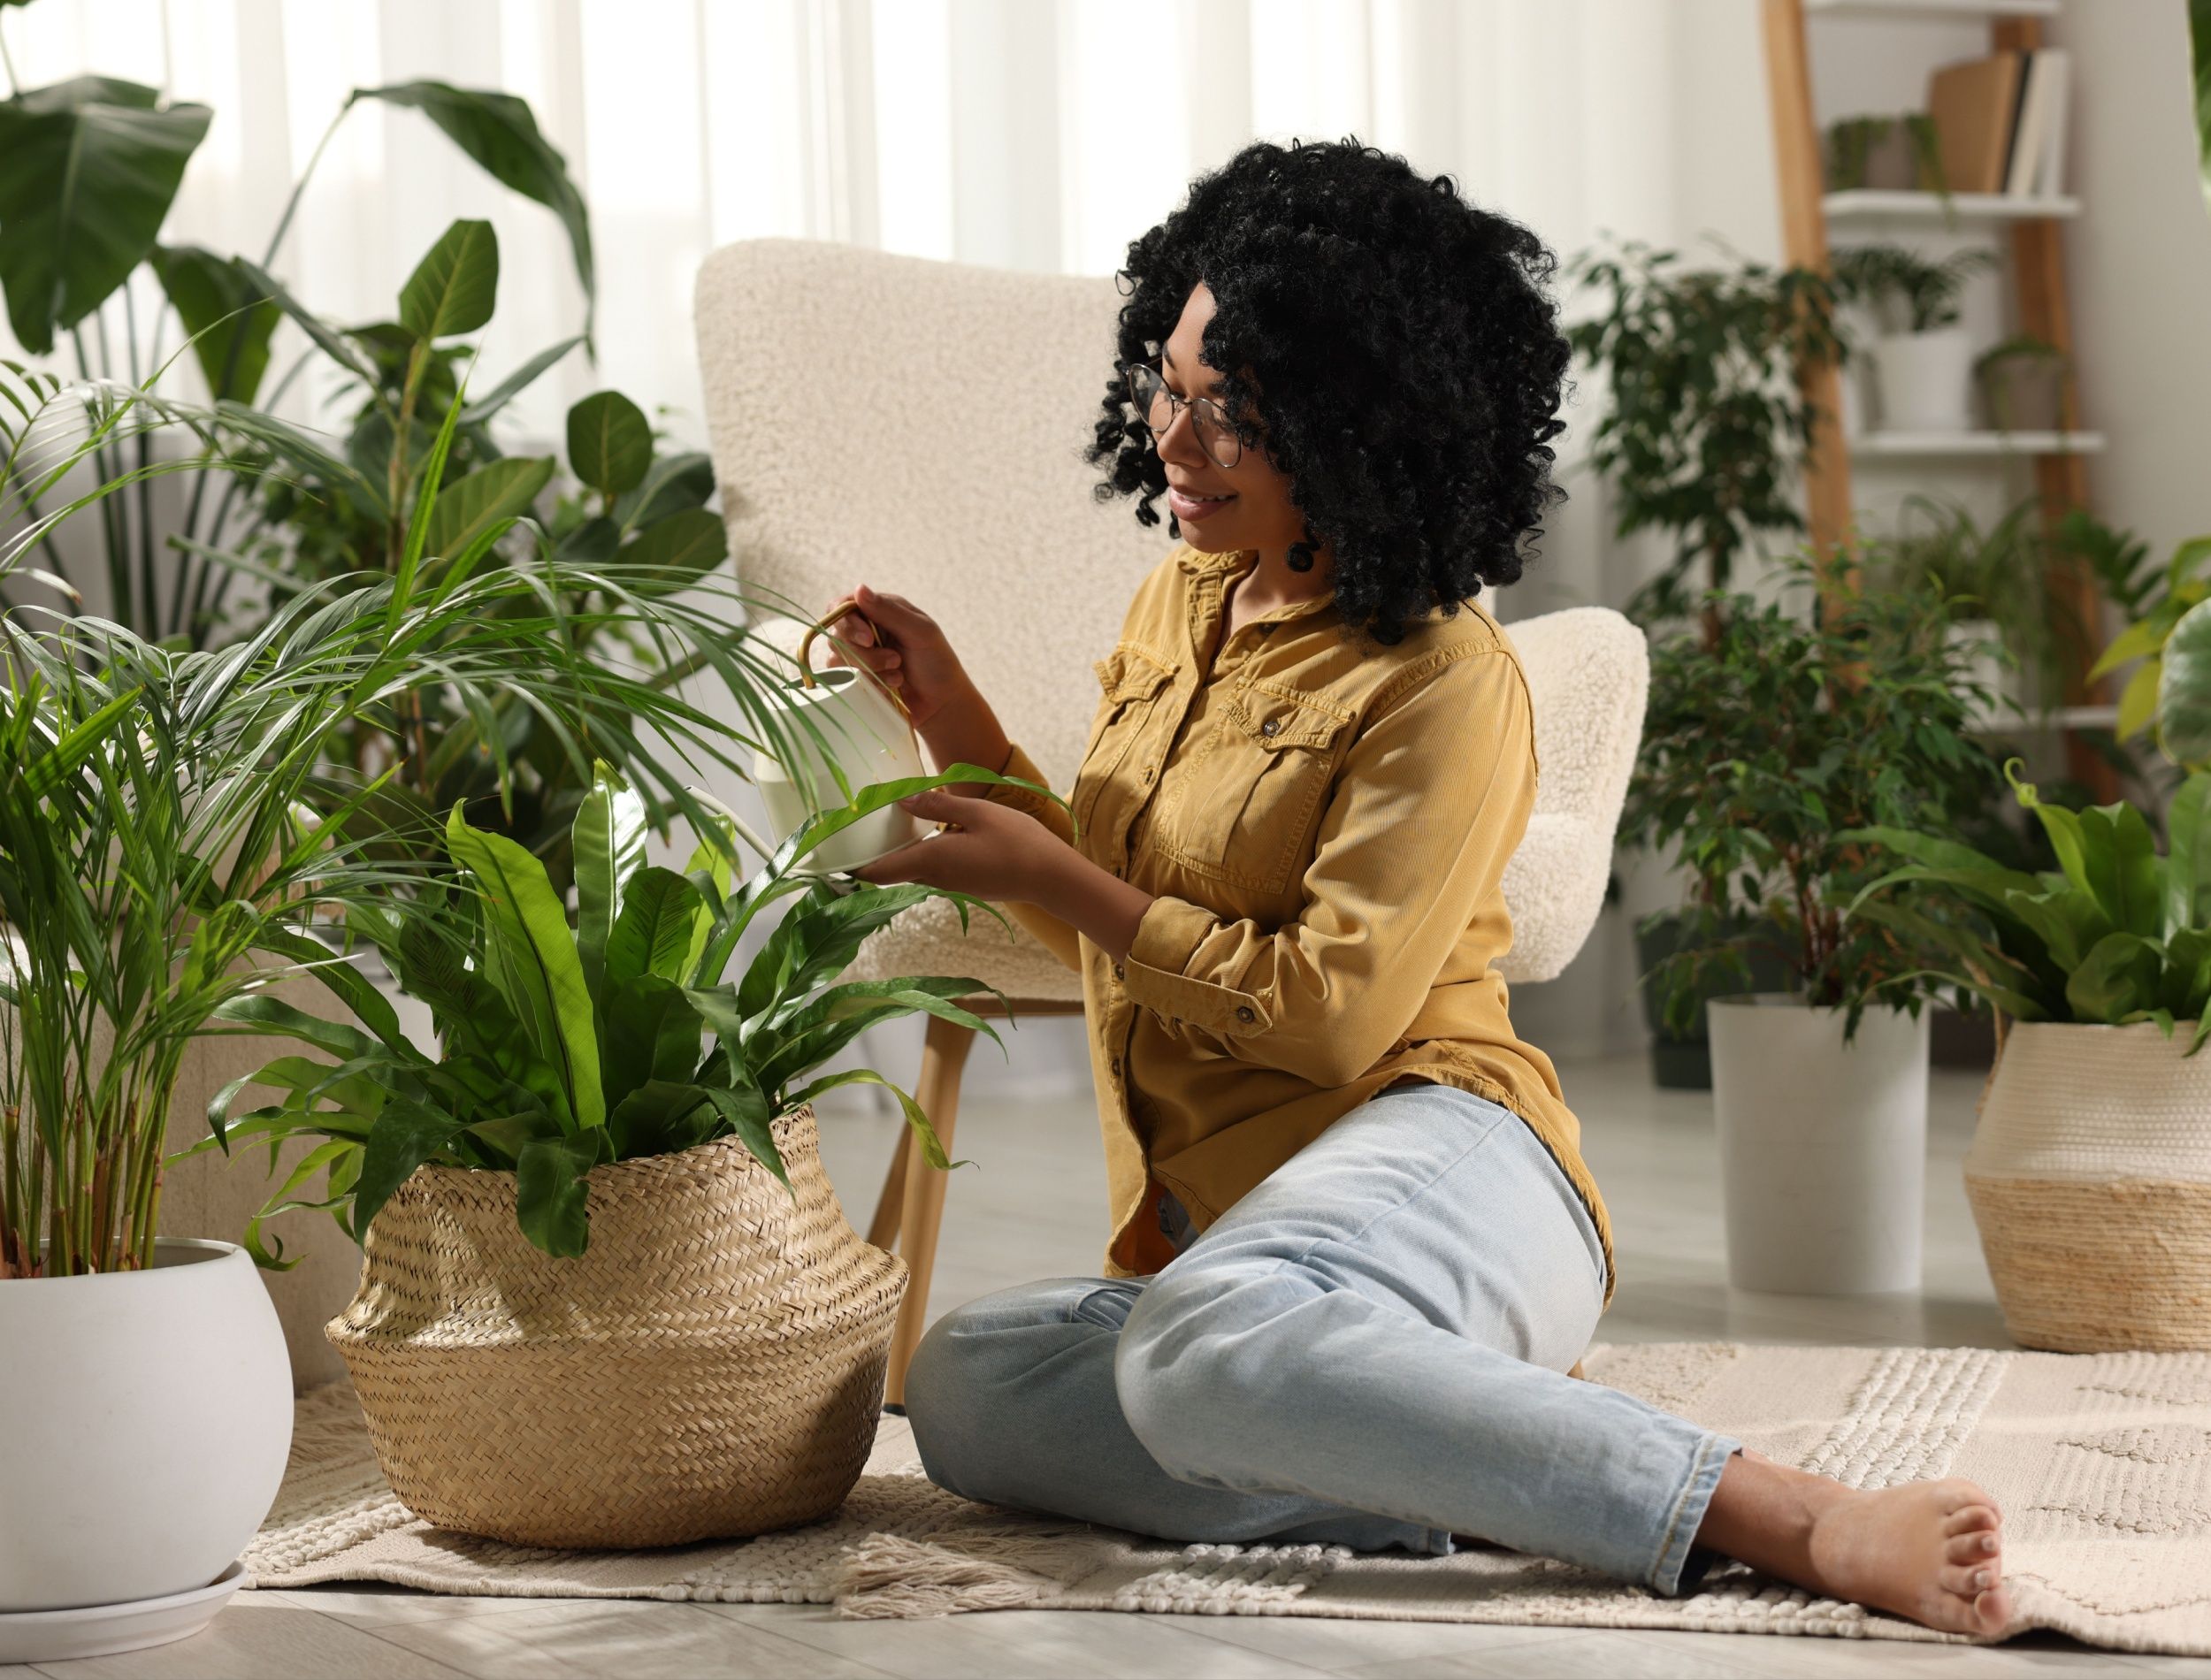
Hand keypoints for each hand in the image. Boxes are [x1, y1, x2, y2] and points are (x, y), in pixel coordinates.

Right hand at [816, 583, 974, 731]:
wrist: (942, 702)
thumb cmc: (937, 661)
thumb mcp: (921, 632)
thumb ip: (889, 611)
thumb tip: (859, 588)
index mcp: (879, 611)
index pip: (842, 607)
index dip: (847, 622)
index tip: (868, 639)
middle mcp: (864, 630)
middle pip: (837, 635)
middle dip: (865, 653)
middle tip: (895, 660)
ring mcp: (858, 655)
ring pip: (838, 659)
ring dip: (870, 669)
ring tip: (898, 675)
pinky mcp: (856, 679)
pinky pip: (845, 681)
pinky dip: (870, 685)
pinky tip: (891, 687)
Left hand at [847, 787, 1063, 901]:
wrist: (1051, 877)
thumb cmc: (1017, 842)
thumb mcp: (977, 812)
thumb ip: (937, 807)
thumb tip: (902, 802)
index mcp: (931, 861)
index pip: (878, 872)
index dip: (852, 868)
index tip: (833, 855)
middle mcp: (935, 879)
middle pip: (892, 872)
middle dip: (873, 855)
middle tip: (859, 827)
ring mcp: (951, 885)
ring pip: (913, 870)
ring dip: (899, 853)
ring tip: (890, 825)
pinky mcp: (965, 884)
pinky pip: (933, 870)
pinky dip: (921, 855)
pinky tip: (928, 833)